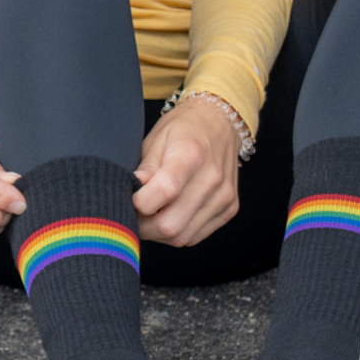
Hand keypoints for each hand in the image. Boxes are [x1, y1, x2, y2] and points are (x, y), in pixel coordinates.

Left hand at [133, 95, 240, 245]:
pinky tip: (169, 216)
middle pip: (171, 225)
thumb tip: (131, 195)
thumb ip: (145, 169)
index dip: (138, 203)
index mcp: (190, 155)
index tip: (130, 198)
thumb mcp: (156, 139)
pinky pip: (196, 236)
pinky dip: (177, 233)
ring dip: (159, 234)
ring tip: (150, 217)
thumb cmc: (183, 129)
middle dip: (144, 227)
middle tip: (133, 215)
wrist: (220, 122)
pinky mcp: (230, 208)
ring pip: (182, 237)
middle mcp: (212, 179)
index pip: (162, 193)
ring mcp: (224, 197)